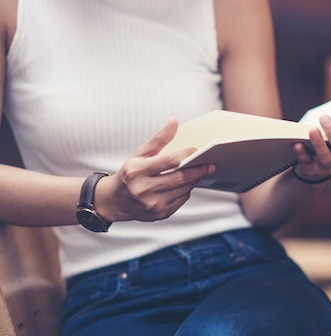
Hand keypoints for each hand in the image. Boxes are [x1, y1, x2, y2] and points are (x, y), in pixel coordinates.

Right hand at [95, 118, 214, 221]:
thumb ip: (159, 138)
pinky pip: (181, 200)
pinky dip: (186, 190)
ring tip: (198, 172)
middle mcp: (143, 189)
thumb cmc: (129, 173)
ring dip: (193, 180)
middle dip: (199, 170)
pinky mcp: (159, 214)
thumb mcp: (140, 154)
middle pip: (181, 178)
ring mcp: (151, 204)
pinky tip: (184, 184)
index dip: (187, 155)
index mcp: (137, 171)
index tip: (197, 151)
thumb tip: (174, 120)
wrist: (114, 201)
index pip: (169, 161)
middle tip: (211, 164)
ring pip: (184, 190)